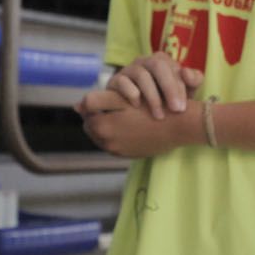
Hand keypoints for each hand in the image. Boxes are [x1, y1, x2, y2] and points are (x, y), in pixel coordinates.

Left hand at [77, 92, 196, 158]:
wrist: (178, 126)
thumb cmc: (150, 106)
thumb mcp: (121, 98)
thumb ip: (96, 101)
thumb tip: (76, 106)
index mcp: (101, 127)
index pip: (86, 115)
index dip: (95, 105)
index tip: (107, 99)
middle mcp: (107, 143)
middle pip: (93, 128)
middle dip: (99, 117)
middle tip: (115, 107)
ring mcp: (119, 151)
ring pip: (104, 137)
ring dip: (108, 127)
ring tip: (123, 116)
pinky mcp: (130, 156)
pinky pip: (116, 145)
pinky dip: (119, 136)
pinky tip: (131, 127)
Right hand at [104, 52, 202, 119]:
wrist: (141, 114)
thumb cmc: (166, 101)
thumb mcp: (184, 92)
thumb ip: (193, 80)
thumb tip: (186, 72)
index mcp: (163, 61)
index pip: (173, 67)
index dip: (179, 87)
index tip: (182, 108)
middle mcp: (145, 62)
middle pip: (157, 65)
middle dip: (168, 88)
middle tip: (176, 109)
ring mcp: (129, 70)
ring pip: (141, 74)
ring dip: (152, 96)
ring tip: (159, 115)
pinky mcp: (115, 81)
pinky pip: (122, 82)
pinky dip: (131, 93)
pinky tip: (138, 106)